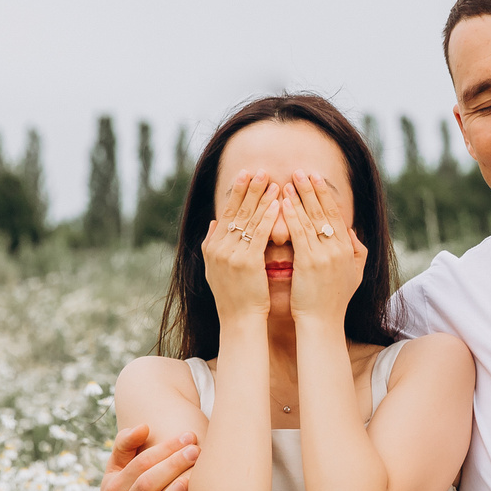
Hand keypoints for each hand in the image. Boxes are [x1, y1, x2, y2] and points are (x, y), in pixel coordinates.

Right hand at [96, 423, 204, 490]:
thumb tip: (143, 426)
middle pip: (146, 485)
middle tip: (197, 450)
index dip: (164, 449)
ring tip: (191, 481)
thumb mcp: (115, 474)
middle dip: (172, 466)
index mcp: (114, 489)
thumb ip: (125, 447)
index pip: (139, 464)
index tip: (188, 436)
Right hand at [201, 173, 279, 323]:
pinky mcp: (247, 262)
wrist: (240, 321)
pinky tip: (277, 204)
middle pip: (236, 211)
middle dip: (249, 189)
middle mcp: (219, 248)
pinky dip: (268, 217)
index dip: (236, 193)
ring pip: (248, 219)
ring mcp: (231, 254)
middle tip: (260, 169)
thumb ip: (214, 243)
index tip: (245, 174)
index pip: (226, 213)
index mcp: (213, 247)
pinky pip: (259, 234)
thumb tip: (214, 222)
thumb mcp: (217, 268)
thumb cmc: (235, 297)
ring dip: (262, 198)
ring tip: (273, 181)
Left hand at [282, 173, 365, 326]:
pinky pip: (298, 233)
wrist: (322, 323)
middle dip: (311, 189)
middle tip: (300, 170)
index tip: (316, 178)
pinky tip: (282, 203)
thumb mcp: (354, 274)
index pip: (336, 215)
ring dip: (298, 198)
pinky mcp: (309, 262)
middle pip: (323, 212)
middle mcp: (338, 249)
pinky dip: (291, 216)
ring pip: (310, 219)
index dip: (325, 195)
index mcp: (348, 249)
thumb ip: (357, 251)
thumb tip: (352, 230)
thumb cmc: (334, 301)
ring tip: (287, 181)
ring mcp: (324, 254)